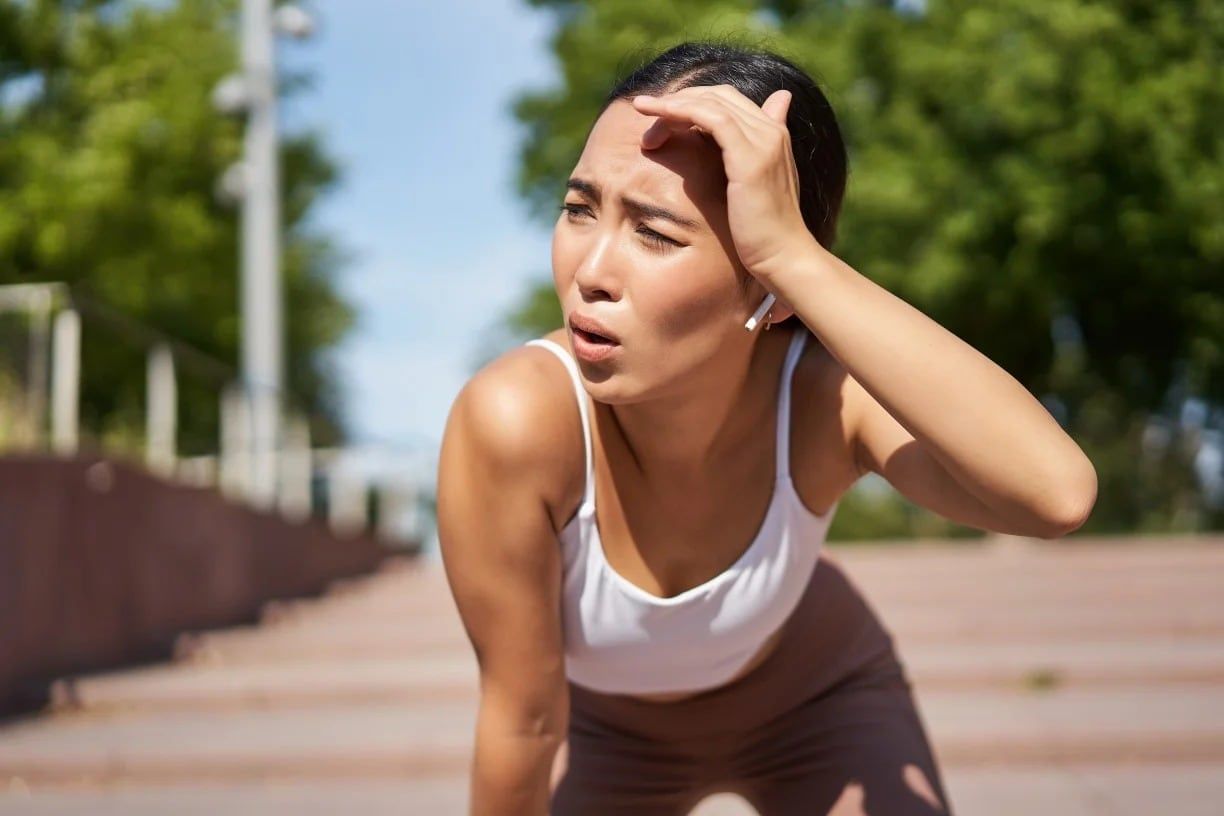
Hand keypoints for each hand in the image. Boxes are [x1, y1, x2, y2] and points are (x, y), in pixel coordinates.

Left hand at [631, 85, 815, 281]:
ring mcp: (762, 141)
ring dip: (672, 103)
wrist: (783, 258)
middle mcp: (771, 130)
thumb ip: (742, 167)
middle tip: (646, 114)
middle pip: (718, 94)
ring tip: (641, 110)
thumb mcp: (751, 193)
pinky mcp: (748, 157)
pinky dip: (680, 111)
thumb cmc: (763, 235)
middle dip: (679, 100)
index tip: (662, 116)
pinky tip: (656, 117)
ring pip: (710, 101)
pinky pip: (709, 117)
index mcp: (773, 135)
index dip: (693, 101)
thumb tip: (736, 161)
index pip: (729, 100)